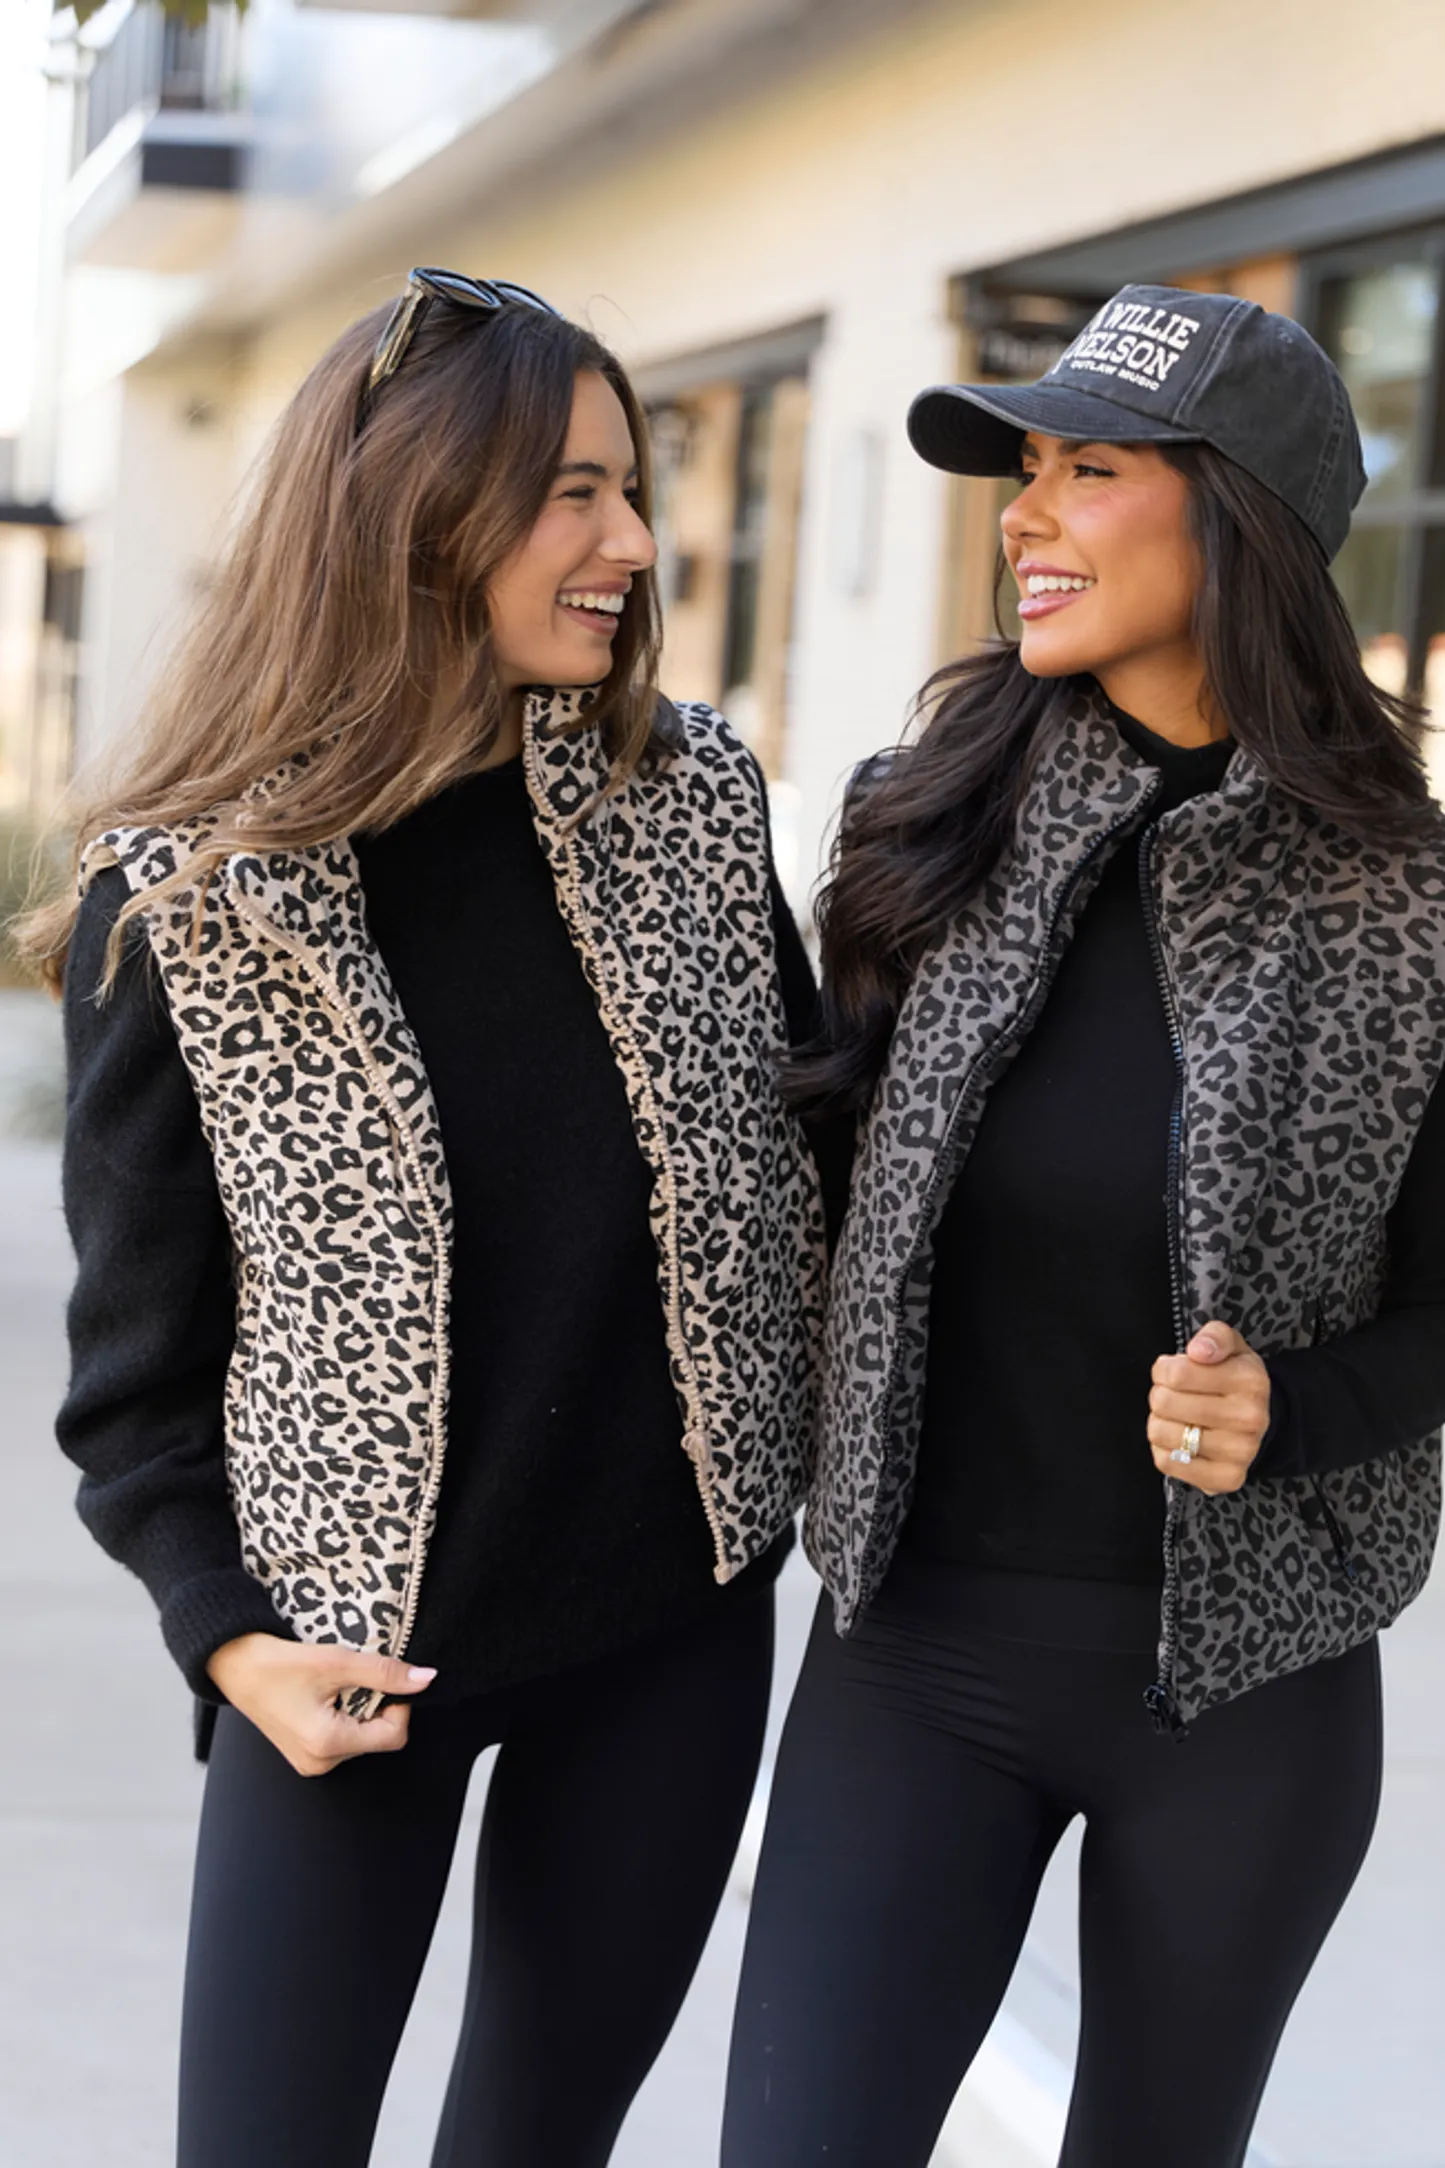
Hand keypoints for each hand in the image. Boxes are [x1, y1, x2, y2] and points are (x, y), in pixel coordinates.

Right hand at [205, 1633, 435, 1776]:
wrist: (233, 1664)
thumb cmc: (277, 1663)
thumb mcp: (336, 1662)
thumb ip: (384, 1672)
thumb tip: (427, 1678)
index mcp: (328, 1745)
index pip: (394, 1735)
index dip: (400, 1704)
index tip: (385, 1678)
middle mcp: (319, 1763)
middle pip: (378, 1738)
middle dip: (378, 1706)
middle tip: (354, 1679)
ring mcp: (310, 1762)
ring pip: (362, 1738)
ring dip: (361, 1710)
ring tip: (336, 1687)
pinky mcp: (304, 1754)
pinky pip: (342, 1739)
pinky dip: (345, 1716)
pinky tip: (327, 1696)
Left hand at [1148, 1321, 1270, 1494]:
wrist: (1262, 1420)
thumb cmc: (1235, 1378)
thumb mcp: (1231, 1346)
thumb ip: (1214, 1336)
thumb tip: (1198, 1351)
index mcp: (1249, 1380)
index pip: (1176, 1372)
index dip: (1164, 1369)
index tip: (1174, 1372)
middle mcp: (1249, 1418)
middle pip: (1164, 1402)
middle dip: (1161, 1394)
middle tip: (1175, 1395)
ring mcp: (1240, 1452)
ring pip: (1160, 1433)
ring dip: (1160, 1422)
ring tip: (1178, 1417)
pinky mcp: (1225, 1479)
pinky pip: (1167, 1463)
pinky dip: (1165, 1450)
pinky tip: (1181, 1440)